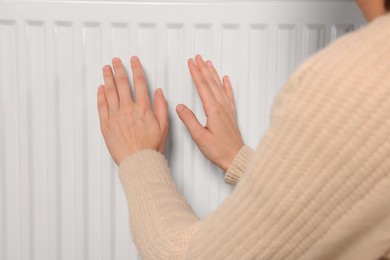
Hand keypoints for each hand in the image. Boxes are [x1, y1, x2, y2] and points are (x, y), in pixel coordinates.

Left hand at [97, 56, 167, 165]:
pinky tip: (100, 88)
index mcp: (143, 108)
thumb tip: (158, 92)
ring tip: (106, 69)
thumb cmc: (151, 147)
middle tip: (116, 61)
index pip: (139, 82)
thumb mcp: (164, 126)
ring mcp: (115, 116)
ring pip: (110, 91)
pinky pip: (101, 105)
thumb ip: (161, 106)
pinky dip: (100, 95)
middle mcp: (128, 109)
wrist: (138, 161)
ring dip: (108, 77)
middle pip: (122, 83)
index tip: (134, 61)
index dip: (136, 69)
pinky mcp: (106, 124)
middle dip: (119, 69)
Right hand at [176, 54, 243, 171]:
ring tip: (208, 63)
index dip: (195, 73)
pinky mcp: (231, 115)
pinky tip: (226, 79)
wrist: (236, 158)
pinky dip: (227, 85)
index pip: (202, 87)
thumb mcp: (199, 137)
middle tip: (197, 57)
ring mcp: (228, 110)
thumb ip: (189, 120)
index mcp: (213, 111)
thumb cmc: (219, 151)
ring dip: (213, 74)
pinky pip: (229, 95)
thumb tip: (180, 107)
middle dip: (203, 69)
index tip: (190, 63)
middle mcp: (222, 107)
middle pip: (211, 83)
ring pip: (219, 86)